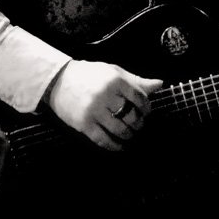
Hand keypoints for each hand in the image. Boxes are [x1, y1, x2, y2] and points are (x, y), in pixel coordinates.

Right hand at [47, 60, 162, 150]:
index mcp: (115, 79)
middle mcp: (106, 95)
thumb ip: (136, 80)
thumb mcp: (113, 72)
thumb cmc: (89, 74)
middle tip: (138, 125)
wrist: (58, 79)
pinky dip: (115, 146)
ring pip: (120, 130)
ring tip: (129, 134)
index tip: (146, 112)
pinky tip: (119, 146)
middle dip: (139, 123)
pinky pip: (104, 140)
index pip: (140, 98)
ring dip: (129, 135)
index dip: (146, 108)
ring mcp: (94, 110)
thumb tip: (160, 84)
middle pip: (132, 116)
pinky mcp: (84, 124)